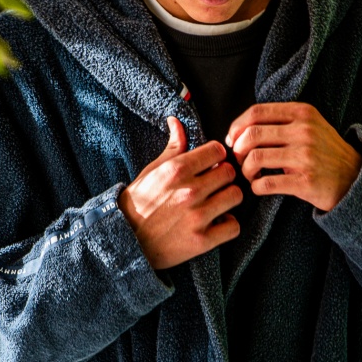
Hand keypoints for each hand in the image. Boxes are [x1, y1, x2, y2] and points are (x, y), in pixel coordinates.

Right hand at [118, 116, 241, 269]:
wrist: (124, 240)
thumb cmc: (138, 204)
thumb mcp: (151, 171)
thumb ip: (172, 148)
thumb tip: (176, 121)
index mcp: (177, 170)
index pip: (218, 150)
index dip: (216, 156)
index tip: (211, 164)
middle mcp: (189, 191)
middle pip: (230, 172)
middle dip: (224, 176)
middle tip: (214, 184)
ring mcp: (197, 216)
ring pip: (236, 196)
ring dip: (228, 199)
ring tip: (217, 203)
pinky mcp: (201, 240)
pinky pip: (234, 226)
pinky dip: (228, 225)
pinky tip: (217, 223)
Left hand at [225, 102, 361, 212]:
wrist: (356, 178)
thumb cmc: (326, 153)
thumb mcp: (311, 125)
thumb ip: (281, 122)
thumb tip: (239, 131)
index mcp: (302, 113)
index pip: (256, 112)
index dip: (237, 126)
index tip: (233, 139)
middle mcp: (304, 131)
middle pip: (252, 135)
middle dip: (238, 150)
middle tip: (241, 160)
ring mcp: (306, 156)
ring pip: (255, 159)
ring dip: (246, 170)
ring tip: (251, 175)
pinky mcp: (306, 181)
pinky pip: (266, 183)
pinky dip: (256, 187)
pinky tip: (260, 187)